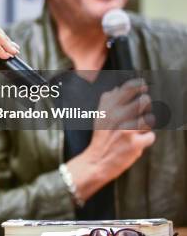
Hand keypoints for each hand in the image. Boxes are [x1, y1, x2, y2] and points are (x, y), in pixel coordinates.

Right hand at [66, 79, 155, 201]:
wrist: (96, 161)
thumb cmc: (100, 139)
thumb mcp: (99, 117)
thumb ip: (107, 102)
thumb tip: (116, 89)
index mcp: (108, 108)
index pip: (127, 89)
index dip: (138, 85)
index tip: (143, 85)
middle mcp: (117, 116)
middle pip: (144, 102)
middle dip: (146, 107)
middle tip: (140, 113)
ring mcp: (127, 130)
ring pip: (150, 119)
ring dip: (146, 126)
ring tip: (136, 131)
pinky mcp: (135, 143)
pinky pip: (151, 136)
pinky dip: (145, 140)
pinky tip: (136, 142)